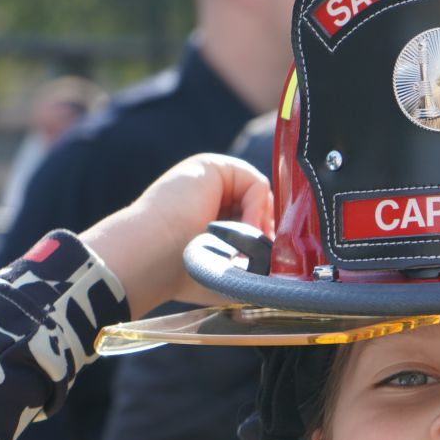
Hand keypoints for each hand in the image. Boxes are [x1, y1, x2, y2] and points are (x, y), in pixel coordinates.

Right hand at [81, 153, 273, 318]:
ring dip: (263, 226)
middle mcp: (210, 196)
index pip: (257, 223)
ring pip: (263, 198)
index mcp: (210, 219)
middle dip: (269, 233)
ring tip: (247, 248)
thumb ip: (255, 266)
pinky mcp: (212, 166)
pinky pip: (257, 184)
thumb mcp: (228, 272)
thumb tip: (287, 266)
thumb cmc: (183, 274)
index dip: (268, 241)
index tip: (268, 263)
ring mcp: (211, 180)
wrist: (152, 257)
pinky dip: (257, 209)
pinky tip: (244, 230)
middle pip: (264, 208)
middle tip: (263, 256)